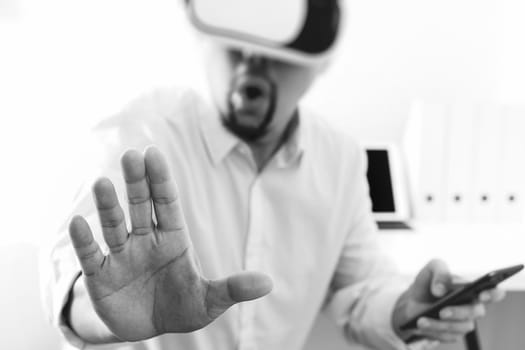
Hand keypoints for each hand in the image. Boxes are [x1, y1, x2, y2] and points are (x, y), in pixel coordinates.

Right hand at [69, 147, 272, 341]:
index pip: (167, 203)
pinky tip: (77, 223)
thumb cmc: (181, 307)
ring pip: (114, 225)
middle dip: (136, 183)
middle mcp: (145, 240)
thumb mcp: (209, 301)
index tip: (153, 154)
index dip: (161, 180)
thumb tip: (268, 283)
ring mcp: (122, 255)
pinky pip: (92, 256)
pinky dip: (84, 241)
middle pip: (140, 206)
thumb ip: (233, 289)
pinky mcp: (101, 276)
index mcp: (173, 238)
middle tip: (132, 156)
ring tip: (102, 183)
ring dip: (108, 206)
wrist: (148, 328)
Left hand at [392, 259, 504, 342]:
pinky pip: (446, 336)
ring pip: (459, 327)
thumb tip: (440, 290)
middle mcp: (472, 307)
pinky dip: (432, 331)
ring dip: (439, 324)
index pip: (493, 293)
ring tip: (421, 320)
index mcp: (473, 289)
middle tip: (442, 311)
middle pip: (475, 313)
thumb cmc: (428, 282)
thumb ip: (439, 272)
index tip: (482, 294)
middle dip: (458, 312)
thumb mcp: (431, 269)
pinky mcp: (453, 334)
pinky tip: (421, 326)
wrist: (413, 300)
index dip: (493, 294)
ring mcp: (464, 322)